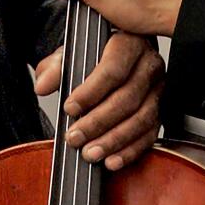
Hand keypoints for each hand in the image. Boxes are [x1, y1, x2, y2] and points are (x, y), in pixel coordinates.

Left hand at [33, 33, 163, 169]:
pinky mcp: (161, 111)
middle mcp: (149, 65)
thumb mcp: (72, 53)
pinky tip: (112, 161)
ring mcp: (158, 89)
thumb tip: (43, 85)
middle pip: (128, 98)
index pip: (113, 70)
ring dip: (113, 141)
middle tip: (75, 138)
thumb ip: (55, 68)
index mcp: (129, 43)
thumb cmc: (94, 55)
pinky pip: (150, 134)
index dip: (90, 93)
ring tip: (90, 153)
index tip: (69, 108)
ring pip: (141, 119)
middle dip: (98, 123)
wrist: (115, 59)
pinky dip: (130, 151)